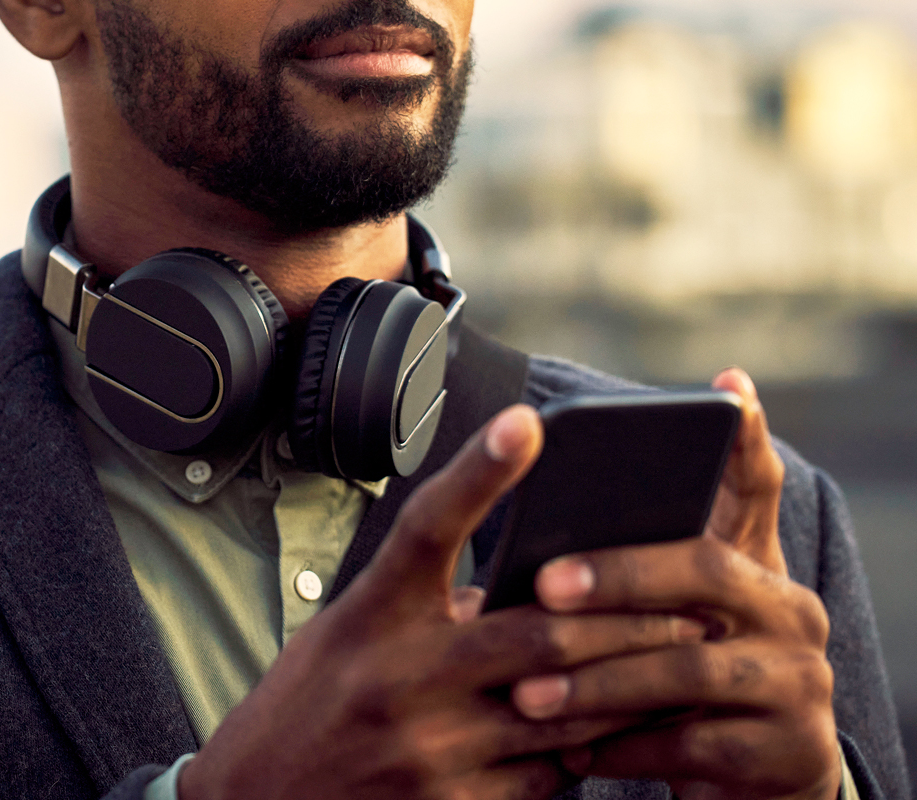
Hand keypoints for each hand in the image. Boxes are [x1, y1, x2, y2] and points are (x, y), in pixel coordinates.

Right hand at [180, 405, 709, 799]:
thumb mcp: (352, 633)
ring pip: (562, 707)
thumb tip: (523, 592)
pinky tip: (610, 733)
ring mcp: (425, 747)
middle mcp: (397, 675)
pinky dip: (585, 749)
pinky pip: (547, 776)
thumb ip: (428, 607)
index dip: (478, 470)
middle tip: (689, 601)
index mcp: (369, 614)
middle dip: (626, 615)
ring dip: (627, 685)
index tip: (529, 419)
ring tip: (679, 663)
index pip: (427, 527)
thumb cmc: (309, 702)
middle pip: (536, 627)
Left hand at [514, 369, 841, 799]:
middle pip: (704, 568)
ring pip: (688, 665)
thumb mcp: (665, 624)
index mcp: (754, 567)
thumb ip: (628, 575)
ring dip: (598, 680)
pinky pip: (693, 745)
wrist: (753, 783)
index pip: (756, 488)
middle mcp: (790, 611)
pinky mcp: (790, 753)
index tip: (725, 387)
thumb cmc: (684, 682)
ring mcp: (798, 682)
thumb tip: (535, 546)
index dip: (745, 439)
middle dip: (618, 575)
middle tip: (544, 585)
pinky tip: (570, 749)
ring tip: (526, 693)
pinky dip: (623, 746)